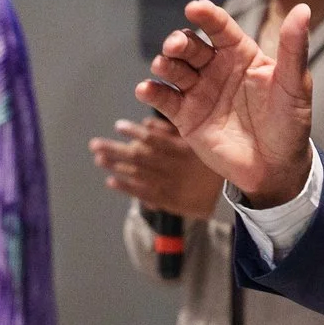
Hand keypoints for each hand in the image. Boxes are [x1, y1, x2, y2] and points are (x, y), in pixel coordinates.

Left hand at [89, 114, 226, 218]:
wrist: (228, 198)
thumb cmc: (213, 164)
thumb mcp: (199, 142)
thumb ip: (173, 131)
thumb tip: (145, 123)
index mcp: (182, 149)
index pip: (152, 139)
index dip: (133, 132)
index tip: (118, 125)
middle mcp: (172, 167)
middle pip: (138, 157)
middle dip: (115, 149)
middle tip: (95, 145)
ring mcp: (168, 185)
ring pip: (136, 174)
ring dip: (115, 166)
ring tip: (99, 158)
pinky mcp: (167, 201)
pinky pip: (142, 193)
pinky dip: (125, 187)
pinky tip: (110, 180)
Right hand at [135, 1, 313, 207]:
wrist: (276, 168)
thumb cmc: (289, 123)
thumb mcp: (295, 86)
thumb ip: (294, 49)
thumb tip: (303, 9)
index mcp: (241, 54)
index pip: (220, 28)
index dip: (207, 15)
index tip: (194, 8)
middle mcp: (216, 68)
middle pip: (191, 46)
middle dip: (179, 41)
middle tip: (175, 45)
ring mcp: (199, 91)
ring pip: (174, 68)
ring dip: (165, 63)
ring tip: (164, 66)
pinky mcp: (186, 117)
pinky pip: (164, 99)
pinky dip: (152, 92)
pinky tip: (147, 89)